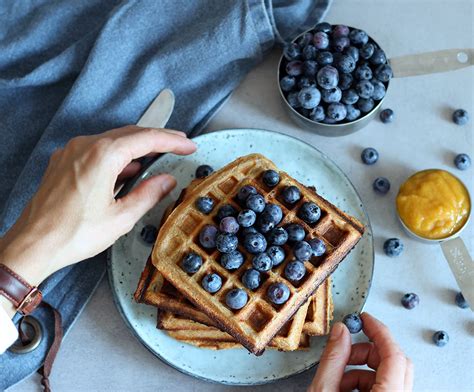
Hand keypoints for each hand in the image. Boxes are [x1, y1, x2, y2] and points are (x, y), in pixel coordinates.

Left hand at [0, 125, 195, 287]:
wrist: (33, 244)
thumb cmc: (74, 234)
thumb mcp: (121, 217)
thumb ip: (148, 194)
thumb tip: (167, 181)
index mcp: (102, 155)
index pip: (147, 139)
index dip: (172, 140)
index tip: (189, 145)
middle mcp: (84, 146)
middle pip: (130, 134)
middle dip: (157, 139)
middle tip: (179, 145)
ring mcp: (71, 152)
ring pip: (113, 141)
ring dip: (137, 148)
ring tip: (158, 157)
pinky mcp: (63, 162)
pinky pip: (96, 151)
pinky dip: (117, 156)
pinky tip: (127, 170)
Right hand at [309, 312, 412, 391]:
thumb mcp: (324, 391)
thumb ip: (333, 359)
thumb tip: (341, 331)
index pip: (394, 355)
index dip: (379, 331)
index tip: (365, 319)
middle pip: (396, 364)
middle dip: (368, 351)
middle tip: (346, 348)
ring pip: (390, 376)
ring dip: (363, 369)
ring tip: (338, 377)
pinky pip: (385, 389)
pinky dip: (365, 384)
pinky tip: (342, 388)